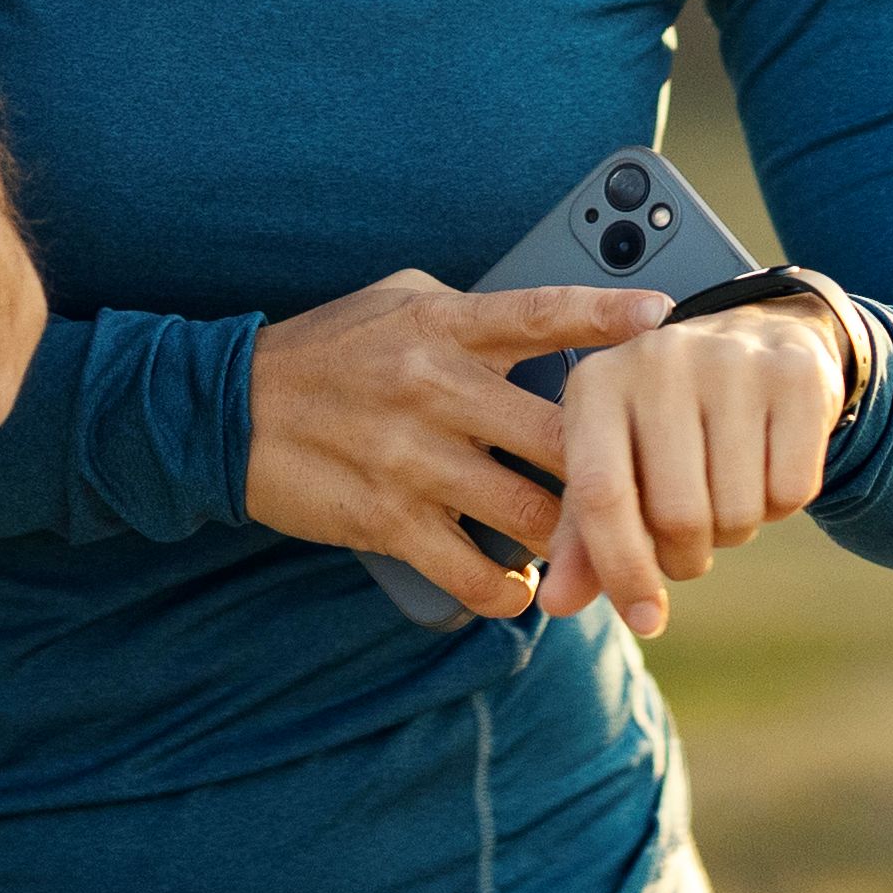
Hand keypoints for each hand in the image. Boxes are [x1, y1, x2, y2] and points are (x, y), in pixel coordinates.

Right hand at [246, 274, 667, 620]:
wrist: (227, 410)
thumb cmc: (328, 348)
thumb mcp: (400, 301)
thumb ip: (474, 313)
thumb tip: (555, 327)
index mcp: (444, 325)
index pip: (540, 314)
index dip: (605, 313)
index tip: (665, 317)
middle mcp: (435, 388)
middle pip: (564, 438)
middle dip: (620, 475)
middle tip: (658, 498)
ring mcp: (414, 460)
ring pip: (533, 516)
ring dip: (574, 543)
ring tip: (597, 553)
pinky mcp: (389, 521)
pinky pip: (475, 574)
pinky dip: (510, 591)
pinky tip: (520, 589)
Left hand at [540, 301, 846, 639]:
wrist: (752, 341)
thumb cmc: (664, 425)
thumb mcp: (615, 464)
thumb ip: (582, 538)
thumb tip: (556, 603)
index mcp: (597, 383)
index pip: (600, 495)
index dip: (622, 570)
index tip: (644, 620)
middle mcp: (659, 359)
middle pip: (677, 515)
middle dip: (688, 557)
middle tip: (691, 537)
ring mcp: (731, 360)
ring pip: (738, 511)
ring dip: (735, 531)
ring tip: (725, 492)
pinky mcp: (795, 374)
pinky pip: (792, 491)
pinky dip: (781, 506)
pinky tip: (767, 466)